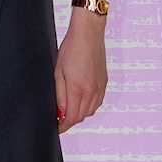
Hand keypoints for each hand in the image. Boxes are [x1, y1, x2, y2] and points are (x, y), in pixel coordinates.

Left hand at [55, 9, 106, 132]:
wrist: (88, 34)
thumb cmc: (70, 49)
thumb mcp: (58, 73)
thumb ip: (59, 95)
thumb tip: (60, 113)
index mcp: (78, 89)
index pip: (72, 118)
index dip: (63, 126)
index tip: (56, 127)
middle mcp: (91, 91)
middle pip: (81, 117)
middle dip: (70, 121)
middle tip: (60, 118)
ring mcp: (100, 87)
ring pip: (90, 111)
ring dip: (80, 114)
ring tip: (69, 108)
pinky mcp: (104, 82)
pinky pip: (98, 102)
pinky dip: (89, 106)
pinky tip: (81, 100)